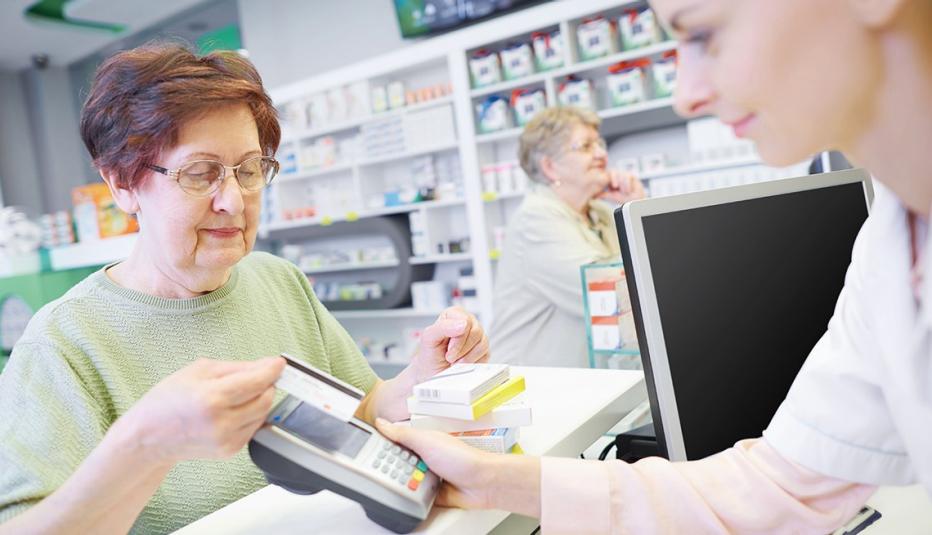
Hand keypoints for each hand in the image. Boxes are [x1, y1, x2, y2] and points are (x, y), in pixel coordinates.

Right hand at [120, 356, 284, 463]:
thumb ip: (237, 367)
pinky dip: (250, 416)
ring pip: (263, 414)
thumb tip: (267, 366)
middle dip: (266, 384)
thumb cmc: (168, 400)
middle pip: (266, 399)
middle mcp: (221, 423)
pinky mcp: (229, 451)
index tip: (278, 363)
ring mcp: (226, 440)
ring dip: (259, 400)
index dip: (272, 370)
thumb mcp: (199, 370)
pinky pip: (253, 427)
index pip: (257, 382)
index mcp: (211, 398)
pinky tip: (231, 411)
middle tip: (256, 376)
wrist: (149, 437)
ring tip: (236, 394)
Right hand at [376, 418, 494, 508]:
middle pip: (397, 464)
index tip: (369, 452)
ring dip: (404, 484)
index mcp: (421, 441)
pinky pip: (414, 497)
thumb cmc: (462, 458)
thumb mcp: (426, 441)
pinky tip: (412, 496)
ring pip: (404, 481)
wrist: (482, 484)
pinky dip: (413, 498)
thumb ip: (402, 433)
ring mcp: (428, 476)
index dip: (382, 447)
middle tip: (391, 469)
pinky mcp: (431, 494)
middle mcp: (424, 457)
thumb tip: (382, 423)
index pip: (395, 442)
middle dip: (392, 469)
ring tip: (406, 482)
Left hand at [409, 306, 488, 383]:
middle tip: (450, 358)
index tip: (448, 349)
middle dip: (461, 349)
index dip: (458, 338)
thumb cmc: (431, 353)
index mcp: (455, 314)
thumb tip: (463, 324)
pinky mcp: (484, 351)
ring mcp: (478, 336)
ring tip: (454, 362)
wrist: (433, 373)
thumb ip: (443, 327)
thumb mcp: (429, 338)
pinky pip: (485, 356)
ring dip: (466, 358)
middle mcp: (469, 323)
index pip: (465, 321)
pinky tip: (462, 364)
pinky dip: (473, 363)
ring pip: (482, 344)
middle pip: (476, 332)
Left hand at [598, 169, 645, 203]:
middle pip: (613, 171)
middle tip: (615, 186)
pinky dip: (627, 184)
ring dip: (622, 184)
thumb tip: (594, 195)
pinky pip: (628, 176)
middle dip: (614, 178)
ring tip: (625, 192)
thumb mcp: (612, 196)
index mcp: (610, 180)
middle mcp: (617, 176)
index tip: (610, 185)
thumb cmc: (624, 199)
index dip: (608, 178)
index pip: (607, 174)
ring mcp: (624, 174)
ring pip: (621, 174)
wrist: (636, 201)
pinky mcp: (631, 175)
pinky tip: (628, 190)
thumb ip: (604, 195)